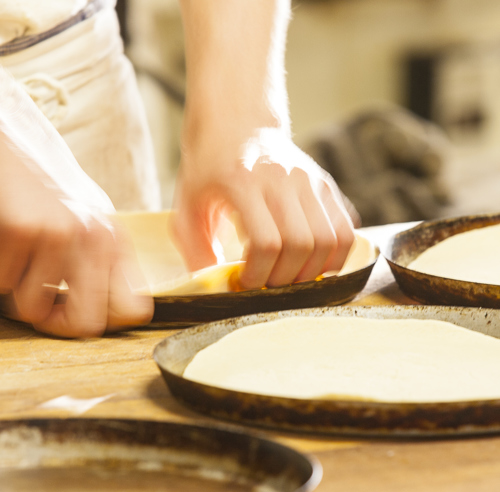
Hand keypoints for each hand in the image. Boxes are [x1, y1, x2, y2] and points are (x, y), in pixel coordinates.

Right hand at [0, 156, 152, 337]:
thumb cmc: (49, 196)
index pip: (134, 309)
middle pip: (85, 324)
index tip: (84, 314)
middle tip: (42, 305)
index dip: (107, 323)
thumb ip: (104, 265)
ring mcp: (59, 236)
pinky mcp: (21, 231)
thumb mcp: (89, 226)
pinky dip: (0, 272)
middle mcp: (96, 240)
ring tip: (22, 257)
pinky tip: (8, 241)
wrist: (14, 154)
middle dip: (56, 323)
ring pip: (32, 309)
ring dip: (19, 292)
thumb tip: (117, 314)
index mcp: (116, 243)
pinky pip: (2, 284)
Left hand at [173, 127, 357, 289]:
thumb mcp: (186, 203)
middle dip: (286, 279)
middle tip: (267, 284)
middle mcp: (283, 178)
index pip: (267, 243)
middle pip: (302, 245)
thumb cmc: (208, 166)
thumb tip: (215, 288)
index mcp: (244, 182)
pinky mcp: (325, 184)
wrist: (236, 120)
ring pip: (331, 240)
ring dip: (313, 271)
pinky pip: (346, 229)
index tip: (245, 283)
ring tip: (289, 276)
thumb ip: (194, 248)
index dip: (258, 275)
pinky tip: (311, 262)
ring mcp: (310, 179)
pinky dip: (335, 255)